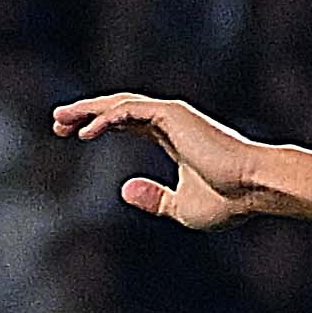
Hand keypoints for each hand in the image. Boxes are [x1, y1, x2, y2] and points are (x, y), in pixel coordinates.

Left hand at [53, 93, 271, 228]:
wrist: (254, 187)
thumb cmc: (229, 200)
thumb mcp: (182, 208)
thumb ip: (155, 200)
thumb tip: (123, 191)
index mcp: (174, 138)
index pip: (128, 122)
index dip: (101, 124)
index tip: (74, 134)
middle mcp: (171, 121)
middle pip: (117, 109)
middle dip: (85, 113)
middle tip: (57, 120)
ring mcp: (171, 115)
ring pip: (118, 105)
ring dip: (87, 111)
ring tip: (59, 120)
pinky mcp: (172, 114)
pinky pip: (128, 111)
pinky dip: (104, 119)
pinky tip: (84, 133)